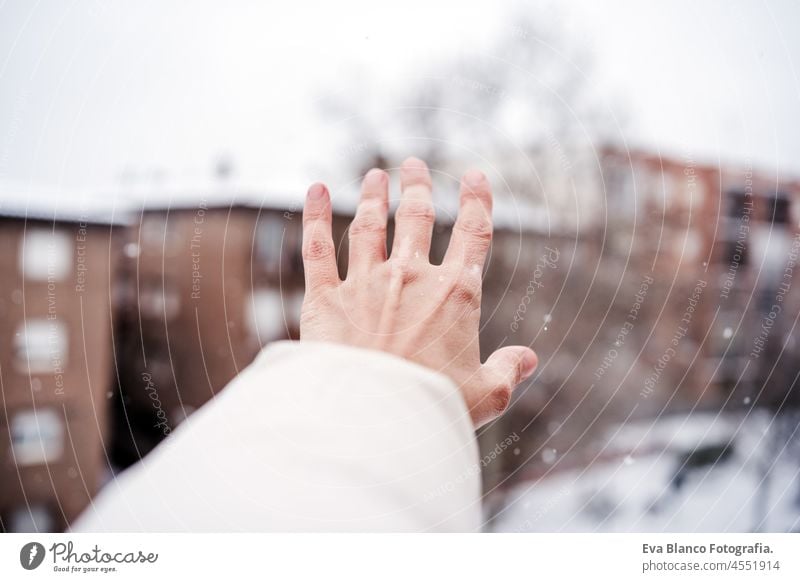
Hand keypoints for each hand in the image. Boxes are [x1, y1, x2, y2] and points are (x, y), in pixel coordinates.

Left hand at [300, 157, 536, 427]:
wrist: (373, 417)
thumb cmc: (433, 407)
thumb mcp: (486, 394)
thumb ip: (508, 370)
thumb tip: (528, 358)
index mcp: (455, 295)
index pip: (473, 234)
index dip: (477, 200)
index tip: (475, 176)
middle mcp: (411, 277)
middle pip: (417, 217)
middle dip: (417, 186)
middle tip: (414, 164)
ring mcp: (366, 282)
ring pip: (370, 224)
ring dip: (373, 195)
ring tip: (374, 174)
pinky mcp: (326, 297)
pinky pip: (317, 247)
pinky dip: (314, 214)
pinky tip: (315, 188)